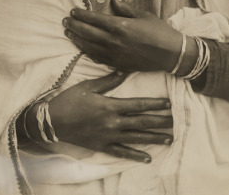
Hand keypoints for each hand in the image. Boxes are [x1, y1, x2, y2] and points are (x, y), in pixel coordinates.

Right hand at [26, 72, 172, 162]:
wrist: (52, 121)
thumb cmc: (69, 100)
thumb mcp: (88, 86)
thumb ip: (108, 81)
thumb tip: (124, 71)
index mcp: (110, 105)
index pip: (138, 105)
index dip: (155, 104)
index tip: (168, 103)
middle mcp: (112, 122)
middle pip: (141, 122)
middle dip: (160, 121)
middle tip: (176, 121)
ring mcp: (108, 136)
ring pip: (136, 137)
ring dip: (154, 138)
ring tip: (169, 138)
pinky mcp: (102, 146)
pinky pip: (122, 152)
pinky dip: (135, 155)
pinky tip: (148, 158)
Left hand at [63, 0, 195, 72]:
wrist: (171, 54)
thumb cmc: (160, 31)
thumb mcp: (143, 15)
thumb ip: (125, 8)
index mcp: (120, 26)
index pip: (94, 19)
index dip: (81, 15)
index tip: (72, 11)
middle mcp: (114, 41)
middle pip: (88, 33)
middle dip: (74, 26)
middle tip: (65, 21)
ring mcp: (115, 55)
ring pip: (89, 47)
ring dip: (77, 39)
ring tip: (68, 33)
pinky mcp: (118, 65)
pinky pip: (98, 59)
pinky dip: (88, 52)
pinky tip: (83, 48)